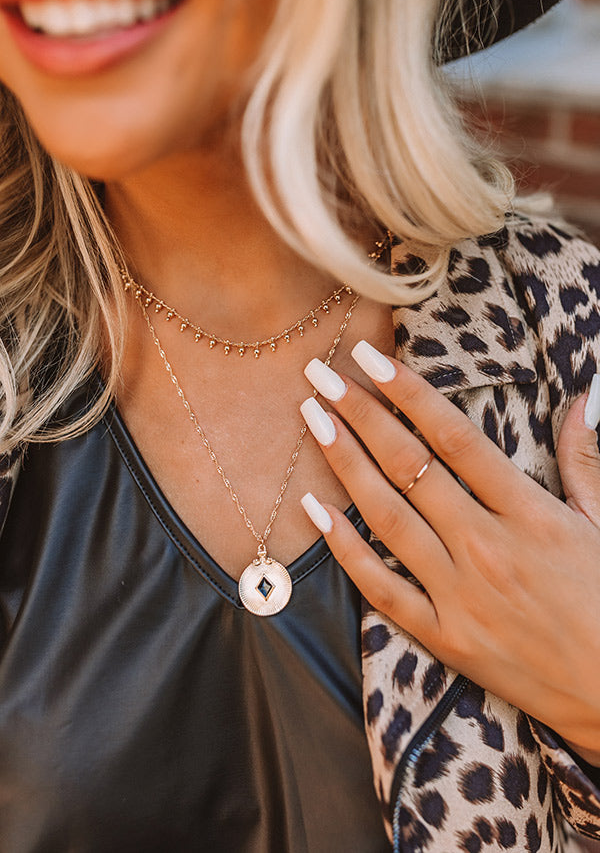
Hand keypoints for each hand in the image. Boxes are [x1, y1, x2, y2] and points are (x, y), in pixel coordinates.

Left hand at [300, 341, 599, 764]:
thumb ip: (584, 458)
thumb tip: (586, 394)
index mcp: (530, 514)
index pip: (455, 437)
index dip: (408, 392)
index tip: (370, 357)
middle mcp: (487, 548)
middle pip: (408, 466)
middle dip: (360, 414)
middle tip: (320, 376)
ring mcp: (460, 595)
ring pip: (387, 517)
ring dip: (344, 464)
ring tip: (313, 421)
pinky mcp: (445, 638)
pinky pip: (382, 588)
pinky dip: (346, 549)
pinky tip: (315, 510)